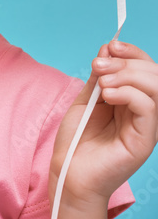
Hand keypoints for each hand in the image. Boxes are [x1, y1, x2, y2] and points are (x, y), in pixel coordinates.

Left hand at [50, 40, 157, 205]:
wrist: (68, 172)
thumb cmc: (77, 139)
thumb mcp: (86, 99)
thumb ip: (100, 77)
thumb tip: (108, 49)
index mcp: (133, 100)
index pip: (146, 69)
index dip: (132, 53)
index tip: (110, 46)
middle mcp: (145, 112)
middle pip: (153, 75)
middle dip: (126, 63)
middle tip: (99, 65)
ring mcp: (147, 126)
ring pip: (156, 89)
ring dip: (127, 76)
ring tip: (102, 83)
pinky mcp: (145, 140)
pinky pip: (149, 108)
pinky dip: (129, 94)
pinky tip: (107, 96)